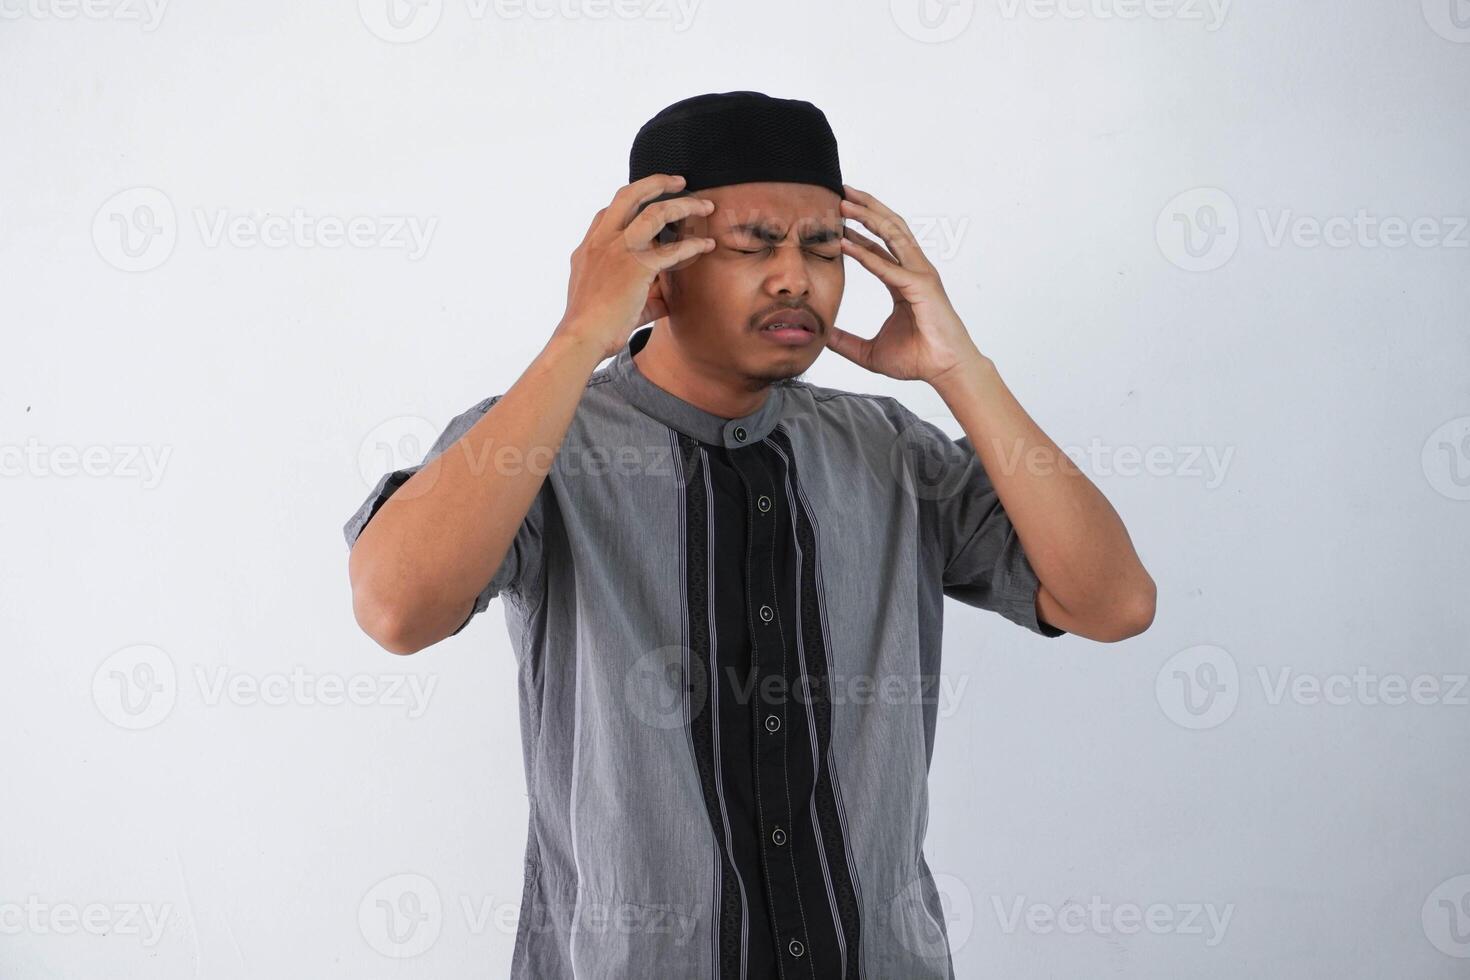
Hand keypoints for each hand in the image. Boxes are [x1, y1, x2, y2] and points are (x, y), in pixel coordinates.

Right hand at [555, 174, 715, 359]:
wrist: (581, 338)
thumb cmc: (592, 327)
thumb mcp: (606, 299)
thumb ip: (633, 290)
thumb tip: (663, 295)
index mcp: (588, 248)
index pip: (608, 212)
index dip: (631, 202)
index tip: (650, 201)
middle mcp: (601, 242)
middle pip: (628, 195)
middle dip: (657, 182)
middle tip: (679, 181)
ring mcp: (618, 250)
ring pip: (656, 212)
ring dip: (684, 205)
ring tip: (704, 206)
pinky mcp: (637, 267)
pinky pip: (673, 250)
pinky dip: (693, 246)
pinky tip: (707, 245)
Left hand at [826, 184, 985, 385]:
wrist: (944, 371)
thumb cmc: (917, 359)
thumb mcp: (869, 351)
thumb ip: (845, 342)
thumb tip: (822, 338)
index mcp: (904, 280)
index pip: (880, 246)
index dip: (859, 230)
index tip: (838, 216)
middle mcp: (914, 271)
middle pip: (889, 229)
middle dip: (866, 208)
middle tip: (841, 191)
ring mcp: (920, 275)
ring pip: (892, 236)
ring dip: (867, 217)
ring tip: (844, 203)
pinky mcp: (921, 287)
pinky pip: (888, 266)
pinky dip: (867, 254)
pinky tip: (847, 243)